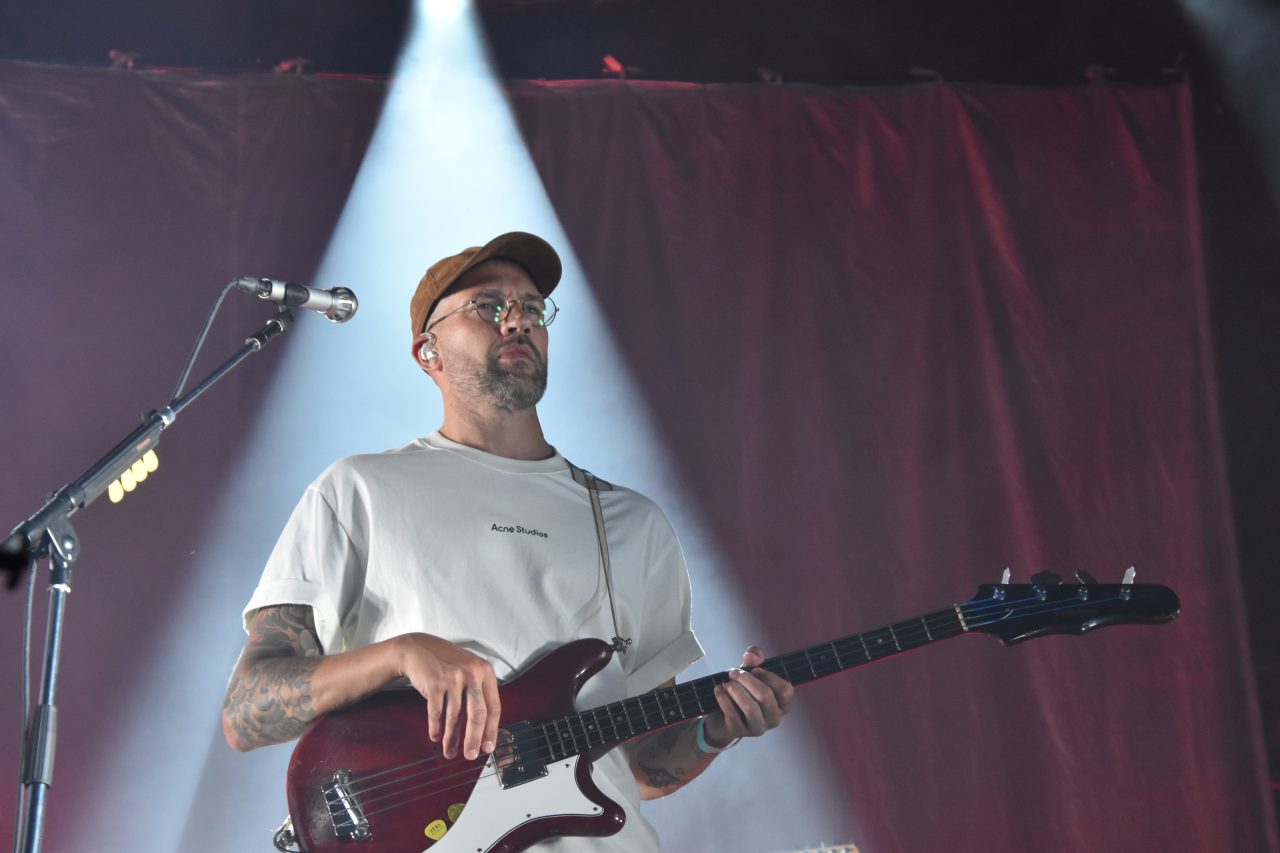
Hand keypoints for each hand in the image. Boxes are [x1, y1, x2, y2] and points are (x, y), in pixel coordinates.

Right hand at [395, 633, 500, 760]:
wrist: (418, 648)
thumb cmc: (446, 662)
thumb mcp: (469, 668)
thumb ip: (479, 690)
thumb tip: (484, 726)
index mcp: (485, 671)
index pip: (493, 706)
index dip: (491, 730)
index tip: (488, 747)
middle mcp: (471, 673)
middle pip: (477, 714)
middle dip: (474, 739)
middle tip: (471, 755)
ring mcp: (453, 678)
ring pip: (455, 717)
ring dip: (452, 738)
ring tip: (450, 752)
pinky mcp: (435, 684)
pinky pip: (437, 713)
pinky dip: (436, 728)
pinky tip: (435, 736)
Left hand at [701, 645, 793, 747]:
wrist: (721, 716)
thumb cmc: (742, 690)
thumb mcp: (750, 671)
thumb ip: (755, 657)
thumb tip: (751, 655)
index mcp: (782, 703)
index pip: (785, 690)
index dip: (769, 676)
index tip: (754, 669)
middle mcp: (774, 717)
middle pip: (765, 696)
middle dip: (747, 680)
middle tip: (733, 672)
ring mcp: (758, 727)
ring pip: (750, 708)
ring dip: (735, 690)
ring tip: (726, 683)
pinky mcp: (740, 732)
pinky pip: (733, 715)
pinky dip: (723, 699)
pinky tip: (718, 690)